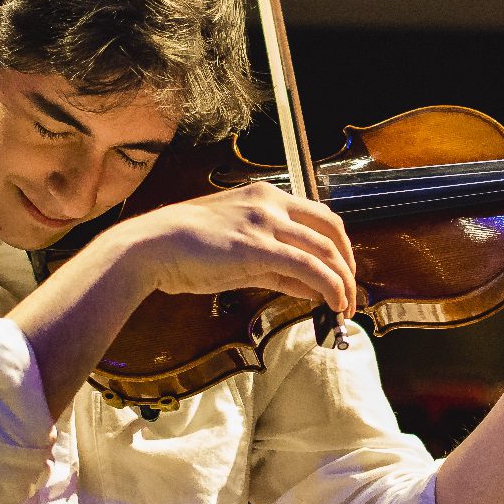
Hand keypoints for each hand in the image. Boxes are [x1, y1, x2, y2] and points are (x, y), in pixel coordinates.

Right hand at [116, 182, 356, 315]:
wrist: (152, 246)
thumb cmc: (187, 249)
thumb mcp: (237, 247)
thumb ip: (275, 264)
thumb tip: (309, 286)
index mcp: (266, 196)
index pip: (320, 217)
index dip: (339, 248)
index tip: (343, 273)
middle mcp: (271, 203)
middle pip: (332, 229)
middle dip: (348, 264)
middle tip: (351, 292)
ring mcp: (266, 223)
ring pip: (325, 250)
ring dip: (343, 281)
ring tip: (346, 306)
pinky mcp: (258, 247)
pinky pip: (308, 267)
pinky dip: (330, 286)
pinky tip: (334, 304)